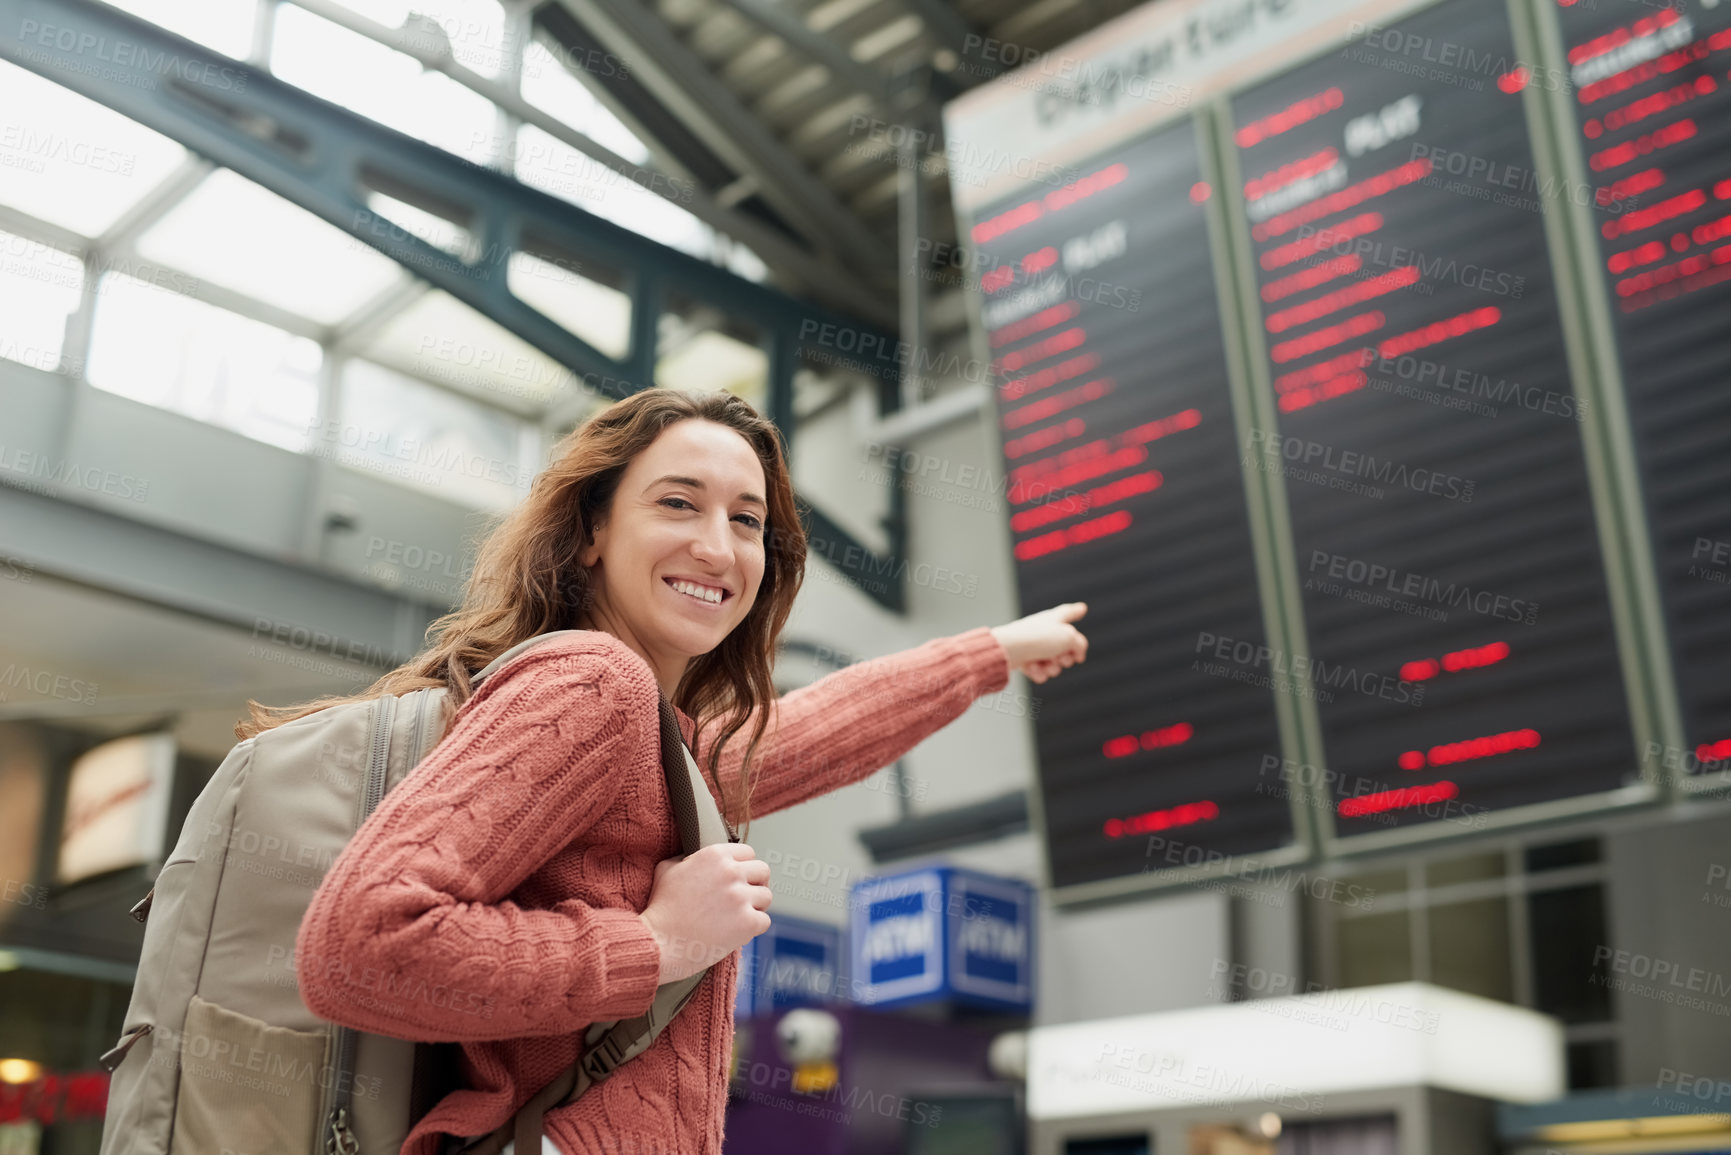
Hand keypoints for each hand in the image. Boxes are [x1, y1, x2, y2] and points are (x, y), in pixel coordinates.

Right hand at [638, 843, 771, 983]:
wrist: (659, 942)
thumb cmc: (660, 908)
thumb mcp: (667, 869)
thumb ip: (686, 858)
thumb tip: (695, 857)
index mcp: (714, 855)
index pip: (748, 852)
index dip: (744, 866)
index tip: (739, 878)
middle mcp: (731, 872)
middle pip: (763, 871)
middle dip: (756, 883)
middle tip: (745, 896)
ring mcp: (740, 897)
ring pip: (766, 896)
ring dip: (756, 906)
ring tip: (740, 915)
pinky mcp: (747, 922)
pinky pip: (764, 920)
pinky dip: (754, 927)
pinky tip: (739, 930)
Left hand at [989, 602, 1088, 683]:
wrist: (1009, 649)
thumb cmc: (1039, 638)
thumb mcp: (1069, 637)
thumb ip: (1080, 644)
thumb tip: (1077, 655)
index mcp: (1053, 619)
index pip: (1067, 613)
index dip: (1076, 611)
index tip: (1082, 608)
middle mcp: (1044, 632)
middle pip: (1066, 648)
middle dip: (1067, 657)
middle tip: (1060, 656)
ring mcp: (1034, 647)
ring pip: (1055, 665)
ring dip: (1052, 668)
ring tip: (1044, 662)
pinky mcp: (1024, 661)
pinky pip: (1041, 673)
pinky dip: (1038, 673)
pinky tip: (1031, 667)